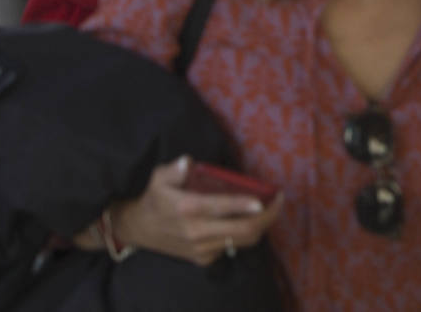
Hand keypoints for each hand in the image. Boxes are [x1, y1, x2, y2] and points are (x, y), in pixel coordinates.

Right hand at [110, 156, 282, 266]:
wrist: (141, 230)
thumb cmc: (155, 198)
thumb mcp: (159, 177)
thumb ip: (174, 169)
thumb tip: (187, 162)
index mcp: (188, 208)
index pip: (223, 207)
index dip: (247, 204)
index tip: (266, 198)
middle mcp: (197, 231)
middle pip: (243, 229)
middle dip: (268, 216)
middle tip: (280, 201)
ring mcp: (202, 248)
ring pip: (243, 241)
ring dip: (262, 226)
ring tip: (272, 209)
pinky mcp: (204, 258)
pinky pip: (232, 246)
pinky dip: (245, 233)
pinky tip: (250, 219)